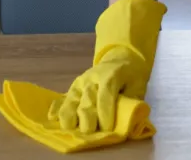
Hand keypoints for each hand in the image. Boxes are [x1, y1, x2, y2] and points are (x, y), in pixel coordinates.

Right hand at [50, 0, 166, 132]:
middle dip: (87, 120)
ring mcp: (80, 84)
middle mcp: (92, 79)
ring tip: (71, 130)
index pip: (105, 96)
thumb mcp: (138, 85)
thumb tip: (126, 121)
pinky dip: (56, 109)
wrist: (119, 59)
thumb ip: (132, 102)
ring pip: (71, 101)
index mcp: (110, 76)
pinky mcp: (72, 88)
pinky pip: (61, 99)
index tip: (108, 129)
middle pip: (86, 101)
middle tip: (91, 132)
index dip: (105, 113)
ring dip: (70, 117)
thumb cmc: (131, 76)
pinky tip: (52, 118)